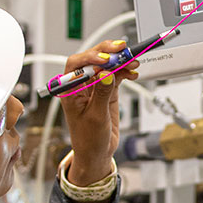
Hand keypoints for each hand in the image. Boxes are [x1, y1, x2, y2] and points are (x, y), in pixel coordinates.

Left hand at [58, 40, 139, 185]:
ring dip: (120, 61)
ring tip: (132, 61)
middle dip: (107, 53)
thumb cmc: (88, 139)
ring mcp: (95, 87)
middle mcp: (81, 85)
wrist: (97, 152)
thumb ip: (101, 94)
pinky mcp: (107, 91)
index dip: (90, 58)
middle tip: (122, 49)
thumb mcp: (96, 117)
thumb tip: (106, 74)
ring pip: (106, 66)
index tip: (105, 60)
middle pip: (92, 60)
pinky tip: (132, 73)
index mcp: (70, 90)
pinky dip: (125, 72)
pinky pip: (116, 75)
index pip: (76, 65)